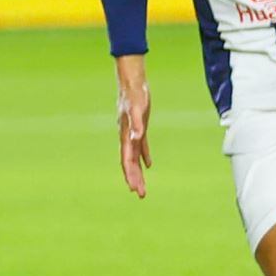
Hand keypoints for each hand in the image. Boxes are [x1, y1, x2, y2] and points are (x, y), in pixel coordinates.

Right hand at [115, 54, 151, 198]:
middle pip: (129, 162)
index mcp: (126, 135)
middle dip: (134, 179)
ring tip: (141, 186)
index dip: (131, 175)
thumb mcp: (138, 109)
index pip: (128, 160)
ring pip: (134, 156)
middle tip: (140, 194)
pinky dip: (144, 156)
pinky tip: (149, 165)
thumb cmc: (135, 94)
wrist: (132, 81)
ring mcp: (133, 132)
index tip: (135, 189)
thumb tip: (136, 139)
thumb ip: (137, 125)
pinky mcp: (139, 126)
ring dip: (138, 171)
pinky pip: (141, 146)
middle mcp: (127, 136)